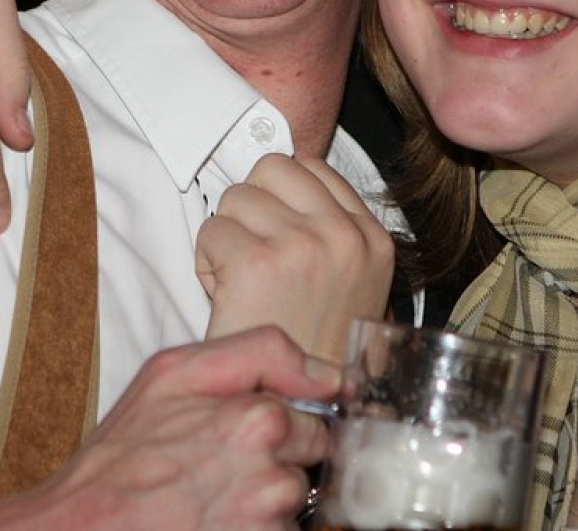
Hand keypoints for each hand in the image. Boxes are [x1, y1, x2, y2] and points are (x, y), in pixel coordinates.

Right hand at [0, 327, 338, 530]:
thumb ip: (263, 352)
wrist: (84, 527)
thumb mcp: (173, 372)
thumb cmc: (122, 455)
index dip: (283, 423)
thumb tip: (331, 375)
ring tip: (213, 497)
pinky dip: (255, 529)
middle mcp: (273, 474)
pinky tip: (217, 521)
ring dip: (266, 503)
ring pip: (295, 504)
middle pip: (312, 462)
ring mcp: (267, 523)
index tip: (248, 435)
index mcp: (260, 419)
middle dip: (278, 461)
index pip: (317, 416)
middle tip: (223, 467)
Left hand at [197, 154, 394, 360]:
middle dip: (252, 207)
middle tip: (255, 255)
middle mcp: (343, 235)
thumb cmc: (315, 350)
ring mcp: (302, 245)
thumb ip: (331, 231)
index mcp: (371, 237)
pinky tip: (228, 296)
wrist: (300, 409)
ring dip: (227, 236)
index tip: (275, 232)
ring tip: (243, 281)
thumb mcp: (351, 282)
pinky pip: (211, 231)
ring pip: (236, 196)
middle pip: (272, 168)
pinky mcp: (258, 261)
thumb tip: (288, 180)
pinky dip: (207, 263)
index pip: (312, 168)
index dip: (280, 195)